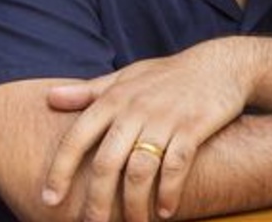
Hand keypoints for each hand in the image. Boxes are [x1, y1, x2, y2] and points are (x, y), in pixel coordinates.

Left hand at [42, 38, 252, 221]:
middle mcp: (136, 110)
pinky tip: (165, 210)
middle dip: (96, 201)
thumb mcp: (128, 75)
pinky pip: (176, 166)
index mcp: (115, 98)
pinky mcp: (194, 128)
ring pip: (139, 171)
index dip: (59, 171)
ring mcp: (166, 119)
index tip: (50, 200)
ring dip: (133, 205)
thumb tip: (48, 99)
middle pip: (106, 163)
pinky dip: (168, 192)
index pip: (77, 138)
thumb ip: (90, 91)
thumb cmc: (170, 74)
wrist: (222, 64)